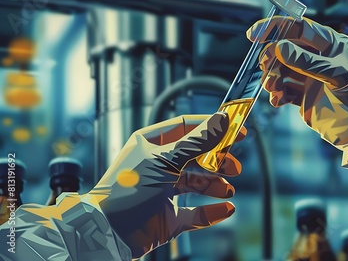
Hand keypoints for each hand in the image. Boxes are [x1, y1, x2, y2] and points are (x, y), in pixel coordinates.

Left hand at [88, 113, 244, 258]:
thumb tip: (223, 120)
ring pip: (197, 184)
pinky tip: (226, 209)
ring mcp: (162, 192)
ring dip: (215, 185)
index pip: (186, 127)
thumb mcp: (165, 159)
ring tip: (228, 190)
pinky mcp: (167, 217)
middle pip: (195, 156)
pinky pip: (195, 214)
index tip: (235, 129)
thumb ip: (197, 141)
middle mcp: (157, 166)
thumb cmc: (127, 189)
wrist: (106, 232)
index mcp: (151, 144)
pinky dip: (211, 212)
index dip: (211, 127)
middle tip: (233, 166)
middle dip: (216, 160)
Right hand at [247, 17, 347, 148]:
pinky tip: (277, 101)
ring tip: (273, 88)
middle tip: (266, 68)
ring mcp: (310, 78)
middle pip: (285, 50)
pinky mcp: (304, 97)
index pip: (299, 28)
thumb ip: (308, 62)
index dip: (276, 28)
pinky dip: (276, 94)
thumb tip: (279, 48)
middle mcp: (318, 58)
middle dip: (272, 58)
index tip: (254, 35)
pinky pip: (283, 91)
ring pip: (281, 71)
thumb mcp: (337, 75)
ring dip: (272, 77)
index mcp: (330, 45)